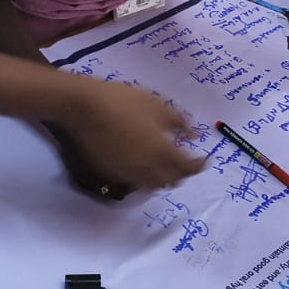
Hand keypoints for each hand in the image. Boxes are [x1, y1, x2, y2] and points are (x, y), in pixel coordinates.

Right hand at [53, 81, 204, 199]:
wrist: (85, 108)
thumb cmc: (124, 101)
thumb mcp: (158, 105)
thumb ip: (179, 123)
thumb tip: (194, 135)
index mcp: (163, 152)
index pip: (188, 167)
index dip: (199, 165)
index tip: (203, 159)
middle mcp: (148, 168)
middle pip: (172, 181)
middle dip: (183, 173)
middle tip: (185, 161)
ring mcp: (129, 174)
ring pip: (154, 186)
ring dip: (164, 179)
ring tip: (165, 165)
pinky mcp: (112, 174)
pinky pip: (135, 183)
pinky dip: (146, 179)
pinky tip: (144, 166)